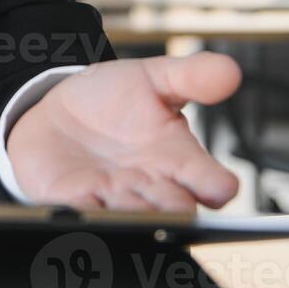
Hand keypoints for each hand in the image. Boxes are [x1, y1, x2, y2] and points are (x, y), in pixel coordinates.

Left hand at [6, 52, 241, 212]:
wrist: (58, 111)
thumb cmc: (112, 100)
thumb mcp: (152, 79)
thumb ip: (191, 76)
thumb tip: (230, 70)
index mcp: (178, 161)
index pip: (212, 183)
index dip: (217, 187)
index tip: (217, 185)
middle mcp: (152, 186)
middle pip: (176, 210)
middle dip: (171, 205)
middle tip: (160, 187)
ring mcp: (116, 199)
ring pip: (134, 218)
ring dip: (132, 211)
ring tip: (122, 193)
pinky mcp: (79, 202)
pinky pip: (88, 217)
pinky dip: (89, 217)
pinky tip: (86, 208)